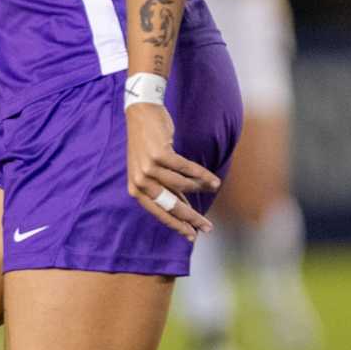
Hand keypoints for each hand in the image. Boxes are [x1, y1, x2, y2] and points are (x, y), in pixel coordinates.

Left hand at [125, 101, 220, 240]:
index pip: (160, 213)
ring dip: (201, 188)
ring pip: (182, 185)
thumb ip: (166, 189)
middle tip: (207, 227)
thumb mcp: (152, 171)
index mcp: (136, 189)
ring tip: (214, 188)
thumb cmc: (148, 144)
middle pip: (170, 205)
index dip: (177, 225)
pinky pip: (186, 169)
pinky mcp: (159, 155)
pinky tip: (212, 180)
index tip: (192, 235)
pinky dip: (201, 174)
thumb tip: (185, 209)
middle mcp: (140, 181)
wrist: (141, 113)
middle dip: (191, 218)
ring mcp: (148, 168)